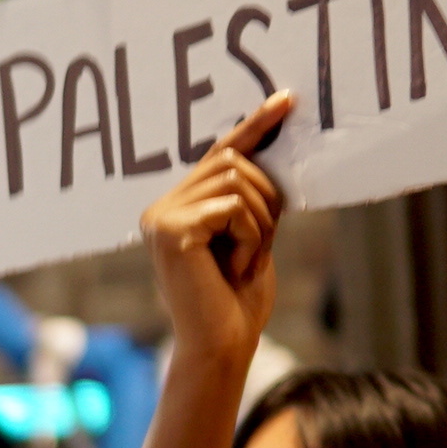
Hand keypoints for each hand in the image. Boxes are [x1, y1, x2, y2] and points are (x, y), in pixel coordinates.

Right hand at [138, 93, 290, 373]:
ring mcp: (160, 217)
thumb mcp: (250, 236)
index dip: (254, 125)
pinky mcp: (170, 230)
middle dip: (267, 200)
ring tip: (246, 262)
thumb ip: (249, 198)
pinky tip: (236, 269)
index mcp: (176, 207)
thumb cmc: (238, 301)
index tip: (286, 101)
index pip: (220, 153)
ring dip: (261, 224)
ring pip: (239, 181)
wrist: (223, 347)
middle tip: (262, 246)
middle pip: (235, 162)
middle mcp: (160, 207)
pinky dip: (252, 238)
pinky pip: (234, 207)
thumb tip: (270, 148)